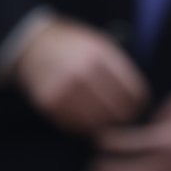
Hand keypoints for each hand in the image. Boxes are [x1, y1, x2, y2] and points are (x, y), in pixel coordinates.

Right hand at [13, 17, 147, 135]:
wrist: (29, 42)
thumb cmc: (72, 45)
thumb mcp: (97, 43)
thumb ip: (117, 67)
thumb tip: (140, 100)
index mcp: (98, 54)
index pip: (132, 90)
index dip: (140, 103)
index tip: (139, 106)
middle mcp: (81, 71)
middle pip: (117, 110)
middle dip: (125, 117)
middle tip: (124, 119)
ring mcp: (64, 88)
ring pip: (98, 122)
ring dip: (105, 125)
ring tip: (107, 122)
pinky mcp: (49, 103)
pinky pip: (76, 126)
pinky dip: (85, 127)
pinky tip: (86, 120)